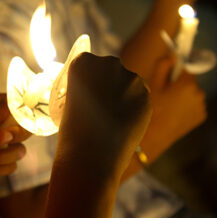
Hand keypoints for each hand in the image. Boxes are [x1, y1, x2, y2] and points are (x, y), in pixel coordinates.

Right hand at [57, 53, 151, 175]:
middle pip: (109, 68)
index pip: (86, 62)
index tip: (85, 93)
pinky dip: (134, 107)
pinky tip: (124, 123)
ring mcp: (131, 78)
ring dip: (123, 94)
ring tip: (113, 118)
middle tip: (101, 105)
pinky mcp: (146, 95)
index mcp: (83, 62)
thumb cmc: (74, 132)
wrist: (93, 155)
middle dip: (107, 82)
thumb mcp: (70, 103)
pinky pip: (139, 98)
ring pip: (128, 83)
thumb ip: (86, 90)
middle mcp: (109, 64)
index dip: (86, 79)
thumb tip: (101, 92)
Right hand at [139, 54, 206, 160]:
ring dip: (185, 95)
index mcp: (188, 84)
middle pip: (190, 81)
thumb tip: (173, 54)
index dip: (177, 71)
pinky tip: (176, 113)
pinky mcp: (201, 117)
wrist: (154, 136)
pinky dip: (188, 106)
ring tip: (170, 106)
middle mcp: (199, 94)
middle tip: (166, 94)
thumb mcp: (154, 84)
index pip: (187, 67)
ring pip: (193, 93)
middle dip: (180, 84)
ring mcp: (202, 106)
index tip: (169, 76)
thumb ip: (164, 65)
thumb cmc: (152, 108)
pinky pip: (195, 105)